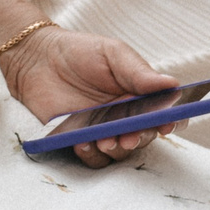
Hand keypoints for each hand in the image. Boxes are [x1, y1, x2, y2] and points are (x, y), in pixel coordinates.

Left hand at [0, 23, 182, 167]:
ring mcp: (103, 131)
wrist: (37, 58)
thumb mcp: (113, 54)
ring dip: (116, 150)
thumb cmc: (79, 52)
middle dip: (139, 138)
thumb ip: (139, 72)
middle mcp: (126, 117)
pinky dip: (91, 154)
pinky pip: (92, 157)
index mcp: (140, 96)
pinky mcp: (80, 140)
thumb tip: (172, 84)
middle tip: (130, 136)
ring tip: (105, 141)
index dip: (172, 122)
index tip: (167, 124)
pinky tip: (83, 142)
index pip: (165, 114)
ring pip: (120, 152)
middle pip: (144, 137)